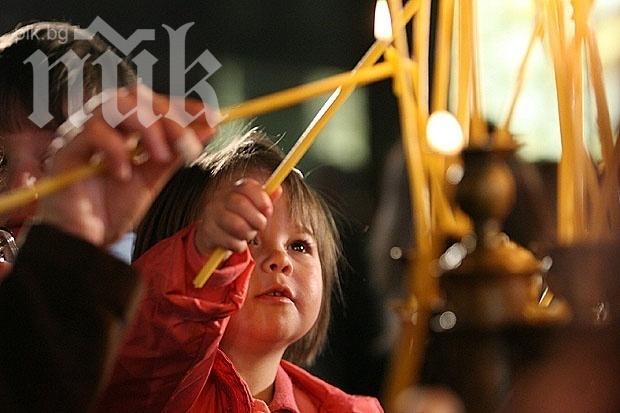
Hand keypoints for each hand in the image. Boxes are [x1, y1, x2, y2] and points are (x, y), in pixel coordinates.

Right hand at [36, 87, 215, 245]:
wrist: (86, 239)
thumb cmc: (113, 207)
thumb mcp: (153, 178)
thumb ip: (178, 153)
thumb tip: (209, 128)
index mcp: (127, 128)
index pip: (156, 102)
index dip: (184, 106)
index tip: (212, 117)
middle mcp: (105, 124)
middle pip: (137, 98)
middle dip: (169, 119)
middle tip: (187, 147)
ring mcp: (83, 133)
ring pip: (114, 105)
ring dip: (146, 128)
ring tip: (160, 157)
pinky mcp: (66, 150)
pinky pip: (92, 132)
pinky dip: (116, 149)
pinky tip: (124, 173)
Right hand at [195, 178, 281, 255]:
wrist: (212, 235)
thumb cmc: (239, 219)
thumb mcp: (253, 209)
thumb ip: (265, 200)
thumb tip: (278, 189)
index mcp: (235, 190)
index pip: (247, 186)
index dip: (261, 198)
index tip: (269, 211)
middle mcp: (221, 198)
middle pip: (240, 203)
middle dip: (256, 219)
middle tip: (261, 226)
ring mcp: (211, 214)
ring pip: (235, 224)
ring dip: (248, 233)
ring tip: (248, 235)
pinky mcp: (207, 232)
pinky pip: (229, 241)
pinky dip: (238, 245)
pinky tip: (237, 243)